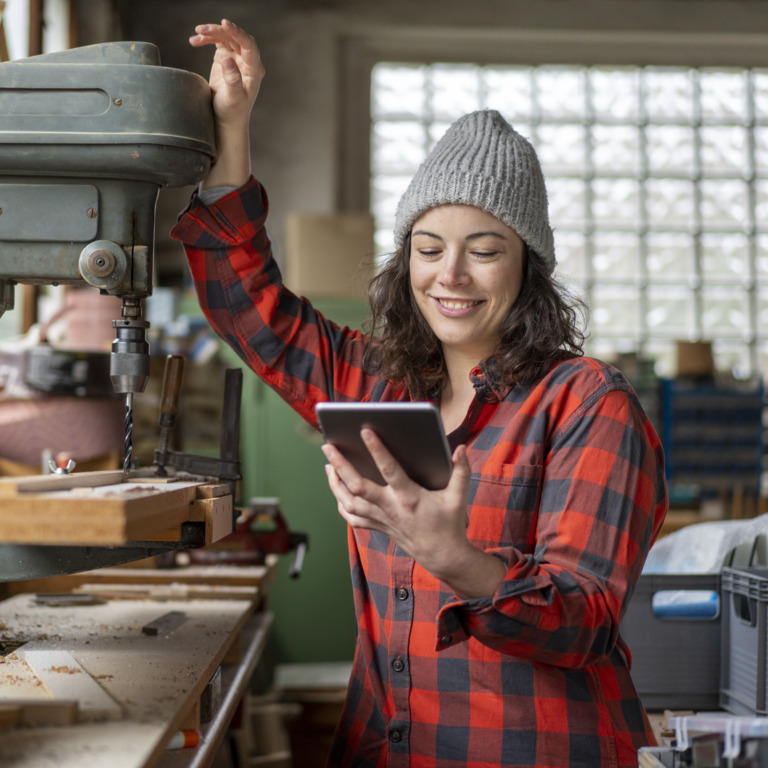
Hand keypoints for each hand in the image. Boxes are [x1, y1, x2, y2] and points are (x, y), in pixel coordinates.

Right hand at [189, 19, 263, 187]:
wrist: (226, 119)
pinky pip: (217, 42)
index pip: (248, 45)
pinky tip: (195, 41)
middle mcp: (247, 62)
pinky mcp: (225, 59)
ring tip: (196, 35)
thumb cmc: (232, 112)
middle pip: (235, 38)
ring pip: (225, 38)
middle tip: (202, 30)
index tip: (224, 24)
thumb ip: (233, 80)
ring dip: (211, 33)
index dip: (237, 33)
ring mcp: (236, 59)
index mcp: (254, 69)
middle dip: (219, 31)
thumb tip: (229, 59)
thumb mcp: (233, 98)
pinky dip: (206, 39)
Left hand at [322, 429, 505, 598]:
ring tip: (328, 464)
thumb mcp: (458, 497)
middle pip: (357, 486)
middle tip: (328, 446)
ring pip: (349, 502)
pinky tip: (337, 490)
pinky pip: (352, 517)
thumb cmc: (449, 524)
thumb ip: (461, 471)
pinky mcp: (378, 527)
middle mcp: (390, 508)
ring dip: (335, 484)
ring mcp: (381, 519)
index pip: (389, 469)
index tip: (365, 430)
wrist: (442, 557)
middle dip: (340, 465)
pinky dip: (341, 504)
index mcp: (409, 497)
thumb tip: (461, 449)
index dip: (377, 449)